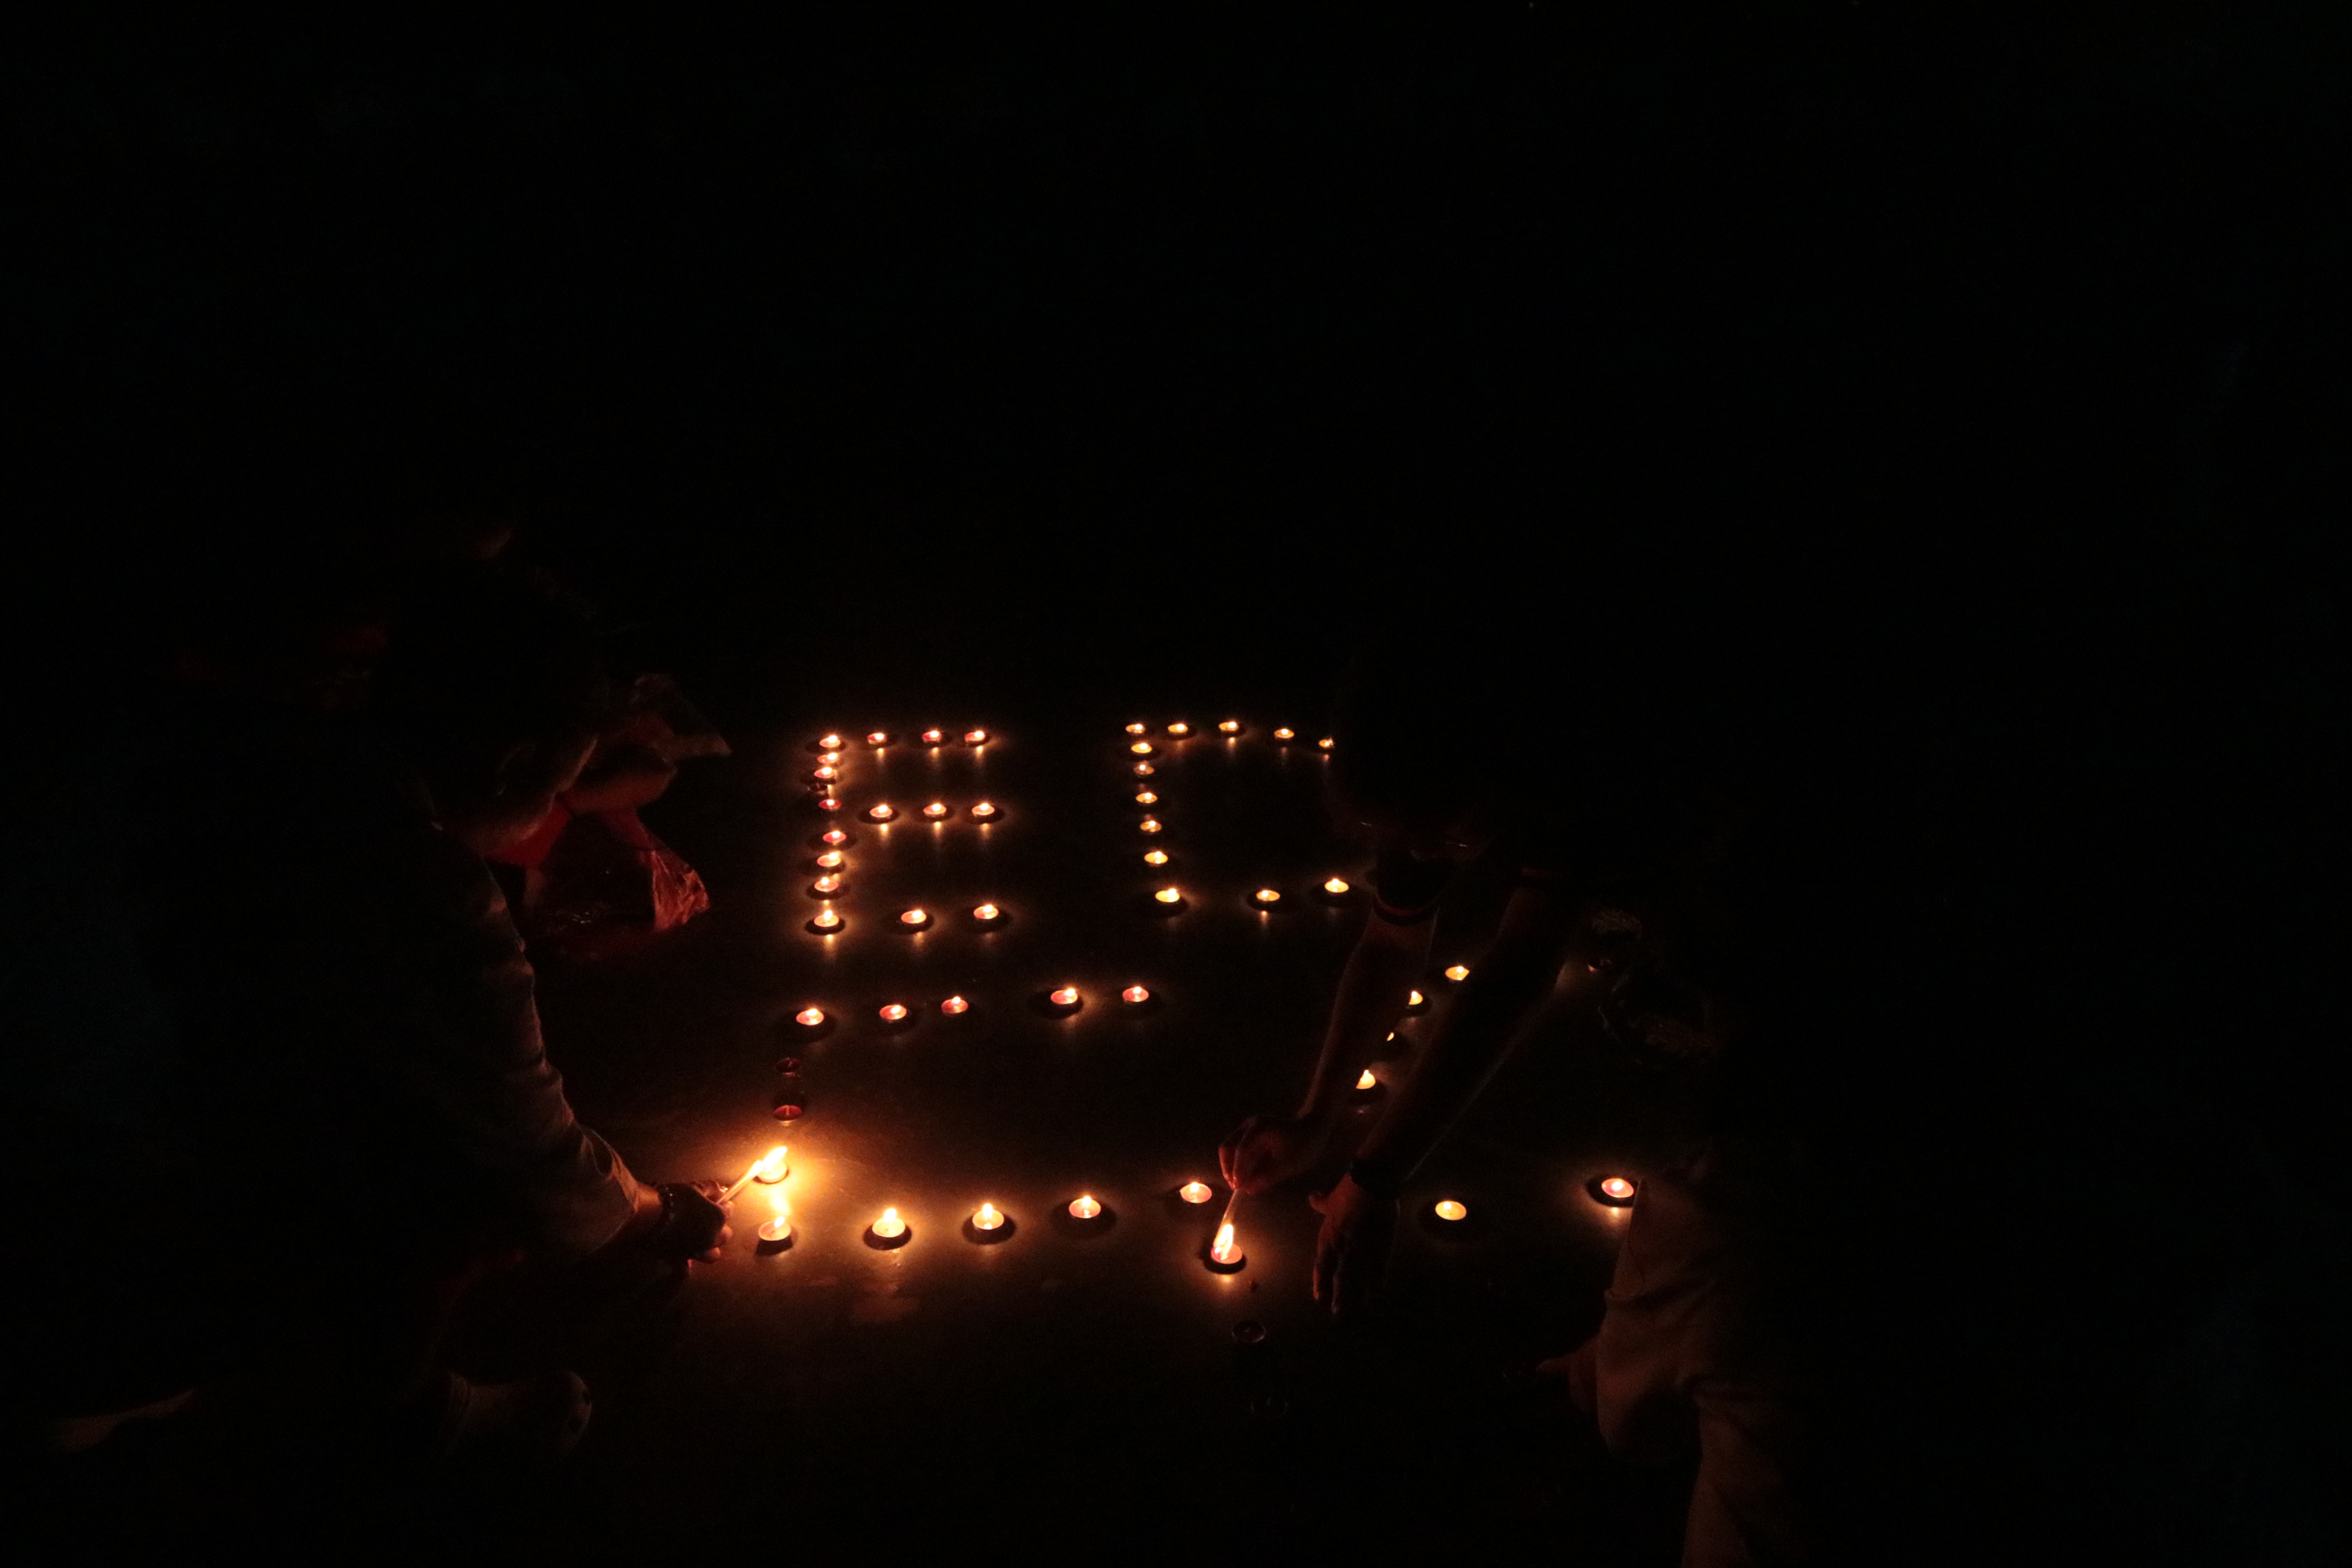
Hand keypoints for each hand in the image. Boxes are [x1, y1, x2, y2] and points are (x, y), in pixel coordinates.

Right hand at [663, 1181, 731, 1263]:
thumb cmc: (673, 1199)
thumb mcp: (694, 1188)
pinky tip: (683, 1258)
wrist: (649, 1216)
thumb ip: (711, 1188)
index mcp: (718, 1218)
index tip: (722, 1203)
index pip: (728, 1212)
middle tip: (711, 1221)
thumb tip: (722, 1190)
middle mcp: (712, 1237)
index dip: (725, 1206)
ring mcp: (697, 1251)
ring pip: (712, 1255)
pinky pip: (688, 1268)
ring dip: (710, 1248)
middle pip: (725, 1236)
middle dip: (721, 1228)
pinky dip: (687, 1264)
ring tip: (701, 1240)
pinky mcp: (681, 1260)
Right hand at [1219, 1112, 1328, 1195]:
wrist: (1313, 1128)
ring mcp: (1249, 1127)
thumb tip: (1248, 1189)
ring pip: (1230, 1148)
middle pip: (1228, 1147)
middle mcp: (1250, 1125)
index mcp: (1260, 1128)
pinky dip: (1239, 1163)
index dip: (1237, 1171)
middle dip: (1229, 1168)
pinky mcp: (1250, 1133)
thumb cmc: (1304, 1145)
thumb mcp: (1289, 1164)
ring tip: (1240, 1183)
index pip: (1241, 1151)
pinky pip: (1237, 1148)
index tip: (1238, 1187)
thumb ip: (1268, 1176)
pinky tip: (1246, 1175)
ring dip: (1233, 1166)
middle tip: (1235, 1186)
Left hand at [1307, 1175, 1397, 1316]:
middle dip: (1337, 1297)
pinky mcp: (1380, 1251)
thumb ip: (1320, 1202)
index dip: (1320, 1283)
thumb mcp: (1330, 1198)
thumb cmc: (1348, 1190)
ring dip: (1356, 1297)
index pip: (1321, 1267)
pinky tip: (1377, 1294)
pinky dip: (1377, 1285)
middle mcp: (1342, 1251)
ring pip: (1357, 1282)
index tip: (1319, 1297)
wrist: (1371, 1185)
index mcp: (1328, 1239)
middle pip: (1339, 1280)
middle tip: (1337, 1312)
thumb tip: (1312, 1198)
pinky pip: (1378, 1273)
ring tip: (1357, 1310)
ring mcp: (1362, 1253)